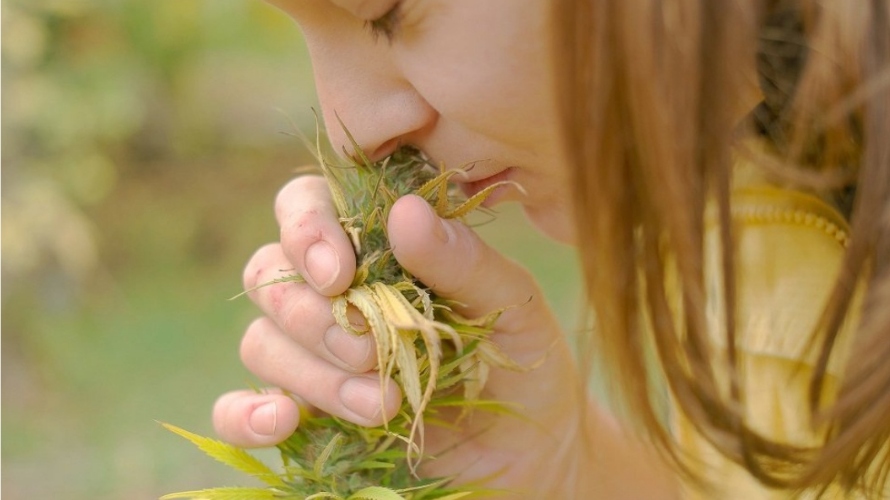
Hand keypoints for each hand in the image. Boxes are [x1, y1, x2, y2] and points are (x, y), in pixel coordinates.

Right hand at [212, 174, 586, 494]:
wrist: (529, 454)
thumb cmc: (520, 363)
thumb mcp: (512, 307)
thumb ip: (462, 261)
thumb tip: (404, 213)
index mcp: (375, 249)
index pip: (304, 207)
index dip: (305, 230)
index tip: (340, 273)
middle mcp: (332, 296)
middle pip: (270, 278)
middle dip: (317, 318)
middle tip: (374, 352)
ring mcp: (313, 357)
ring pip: (261, 342)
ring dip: (313, 374)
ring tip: (382, 405)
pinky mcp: (305, 417)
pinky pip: (235, 410)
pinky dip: (243, 416)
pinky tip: (281, 422)